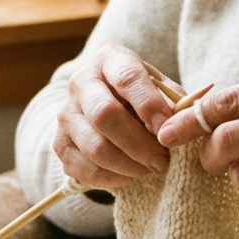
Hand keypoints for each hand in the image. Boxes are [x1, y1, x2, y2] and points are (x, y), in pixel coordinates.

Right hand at [54, 44, 180, 187]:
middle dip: (139, 144)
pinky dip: (112, 178)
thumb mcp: (164, 93)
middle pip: (105, 114)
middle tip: (163, 162)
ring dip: (129, 165)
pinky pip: (84, 169)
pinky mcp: (59, 144)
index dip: (148, 105)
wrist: (111, 113)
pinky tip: (129, 175)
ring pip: (95, 147)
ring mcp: (66, 113)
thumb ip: (174, 106)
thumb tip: (179, 128)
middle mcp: (82, 81)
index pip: (126, 77)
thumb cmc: (145, 100)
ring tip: (150, 169)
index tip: (167, 130)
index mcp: (110, 59)